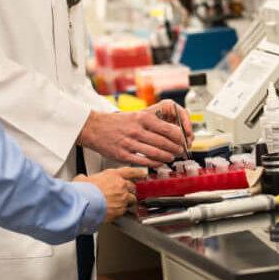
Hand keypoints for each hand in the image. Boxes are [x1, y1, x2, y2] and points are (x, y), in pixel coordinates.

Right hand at [75, 167, 144, 222]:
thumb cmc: (84, 192)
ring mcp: (122, 199)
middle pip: (133, 187)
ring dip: (128, 201)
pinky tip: (115, 212)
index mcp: (113, 175)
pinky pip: (125, 211)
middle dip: (131, 190)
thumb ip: (87, 178)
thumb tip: (82, 179)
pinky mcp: (121, 211)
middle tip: (126, 192)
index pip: (131, 171)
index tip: (142, 174)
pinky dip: (121, 212)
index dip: (138, 173)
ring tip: (121, 203)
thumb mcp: (83, 179)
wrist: (84, 205)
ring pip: (132, 200)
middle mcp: (121, 186)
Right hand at [79, 100, 193, 166]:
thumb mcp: (135, 115)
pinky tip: (159, 163)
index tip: (183, 140)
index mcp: (142, 118)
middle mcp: (137, 130)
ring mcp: (129, 143)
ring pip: (155, 153)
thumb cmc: (117, 122)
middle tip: (180, 151)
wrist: (95, 127)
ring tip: (171, 157)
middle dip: (175, 148)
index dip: (178, 137)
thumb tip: (170, 132)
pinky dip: (154, 163)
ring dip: (166, 157)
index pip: (167, 129)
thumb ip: (151, 123)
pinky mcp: (123, 155)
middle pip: (163, 142)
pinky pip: (143, 161)